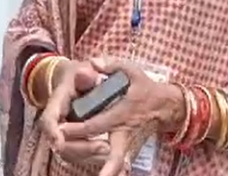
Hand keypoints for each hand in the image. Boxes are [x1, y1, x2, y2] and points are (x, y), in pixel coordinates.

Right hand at [39, 59, 108, 164]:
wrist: (76, 78)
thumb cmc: (80, 74)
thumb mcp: (84, 68)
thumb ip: (87, 72)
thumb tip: (89, 72)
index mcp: (57, 101)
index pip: (48, 119)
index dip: (52, 131)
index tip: (59, 142)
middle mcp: (56, 120)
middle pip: (58, 141)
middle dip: (79, 148)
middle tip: (104, 147)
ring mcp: (62, 131)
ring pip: (68, 151)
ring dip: (87, 154)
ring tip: (108, 150)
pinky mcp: (72, 139)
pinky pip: (76, 153)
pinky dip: (91, 155)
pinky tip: (108, 152)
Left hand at [58, 58, 185, 175]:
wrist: (165, 106)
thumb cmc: (145, 87)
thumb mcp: (132, 70)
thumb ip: (112, 65)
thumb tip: (94, 62)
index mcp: (123, 112)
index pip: (98, 123)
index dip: (79, 129)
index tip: (62, 130)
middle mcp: (125, 130)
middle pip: (109, 150)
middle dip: (85, 152)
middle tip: (62, 150)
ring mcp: (129, 142)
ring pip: (119, 162)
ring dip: (107, 171)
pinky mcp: (130, 148)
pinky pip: (120, 163)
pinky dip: (112, 171)